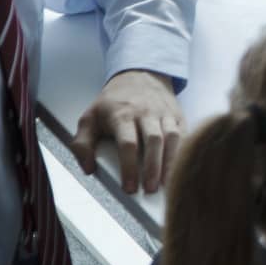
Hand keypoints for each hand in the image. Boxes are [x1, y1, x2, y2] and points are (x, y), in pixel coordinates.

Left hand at [71, 70, 182, 194]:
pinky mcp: (177, 115)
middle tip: (149, 189)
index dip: (129, 167)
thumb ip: (82, 144)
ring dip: (170, 162)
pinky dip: (183, 151)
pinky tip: (180, 167)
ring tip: (166, 184)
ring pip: (172, 137)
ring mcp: (164, 113)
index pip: (127, 143)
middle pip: (153, 141)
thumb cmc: (113, 102)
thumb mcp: (89, 118)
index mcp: (122, 114)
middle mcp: (146, 112)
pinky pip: (183, 134)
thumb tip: (88, 169)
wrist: (139, 75)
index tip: (129, 187)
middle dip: (152, 168)